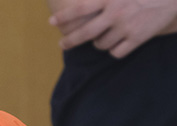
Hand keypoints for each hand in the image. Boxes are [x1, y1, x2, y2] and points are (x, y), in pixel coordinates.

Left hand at [49, 0, 176, 57]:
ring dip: (98, 42)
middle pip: (85, 33)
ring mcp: (126, 28)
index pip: (79, 9)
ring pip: (100, 44)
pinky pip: (116, 52)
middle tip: (63, 44)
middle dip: (70, 41)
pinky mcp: (137, 39)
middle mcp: (115, 13)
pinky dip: (114, 49)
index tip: (52, 23)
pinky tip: (117, 42)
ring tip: (104, 34)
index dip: (64, 17)